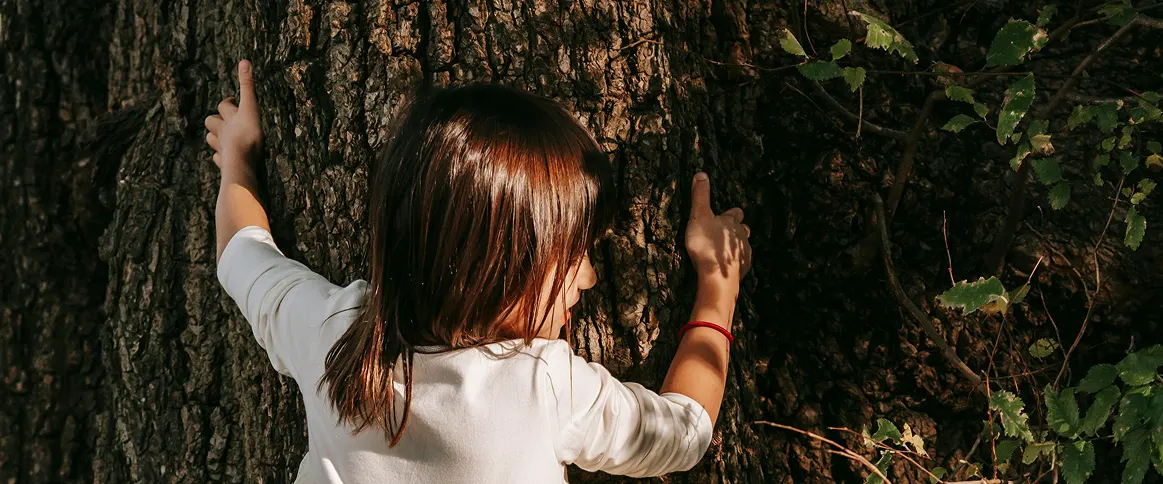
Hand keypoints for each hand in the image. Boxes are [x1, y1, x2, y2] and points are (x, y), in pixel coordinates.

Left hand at [205, 60, 261, 170]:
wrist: (241, 162)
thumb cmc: (247, 134)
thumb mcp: (250, 107)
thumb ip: (248, 86)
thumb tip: (244, 60)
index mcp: (230, 118)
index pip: (224, 106)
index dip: (227, 102)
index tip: (232, 100)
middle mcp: (223, 131)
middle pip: (211, 122)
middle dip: (215, 120)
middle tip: (224, 120)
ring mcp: (222, 148)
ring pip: (211, 139)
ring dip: (214, 136)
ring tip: (222, 137)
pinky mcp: (224, 163)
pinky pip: (217, 159)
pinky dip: (219, 156)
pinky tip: (223, 158)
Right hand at [684, 172, 751, 290]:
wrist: (718, 276)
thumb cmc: (706, 245)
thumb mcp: (699, 216)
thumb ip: (700, 196)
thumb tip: (701, 173)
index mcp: (731, 222)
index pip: (735, 212)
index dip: (730, 213)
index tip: (724, 214)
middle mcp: (742, 235)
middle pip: (743, 229)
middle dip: (736, 229)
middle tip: (725, 232)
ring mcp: (744, 252)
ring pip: (744, 245)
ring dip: (736, 246)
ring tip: (726, 249)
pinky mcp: (744, 268)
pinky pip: (742, 262)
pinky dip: (735, 262)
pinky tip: (728, 266)